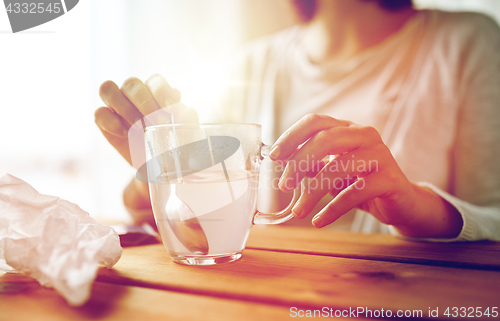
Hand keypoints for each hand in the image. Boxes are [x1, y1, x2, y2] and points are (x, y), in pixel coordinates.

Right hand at [95, 74, 197, 222]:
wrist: (158, 167)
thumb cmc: (174, 145)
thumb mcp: (186, 133)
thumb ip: (187, 119)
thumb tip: (185, 110)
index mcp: (158, 92)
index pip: (155, 80)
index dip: (161, 92)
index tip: (170, 111)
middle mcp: (136, 94)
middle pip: (131, 83)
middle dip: (143, 102)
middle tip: (155, 122)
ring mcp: (117, 106)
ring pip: (108, 89)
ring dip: (123, 108)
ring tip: (138, 128)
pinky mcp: (104, 121)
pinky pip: (99, 113)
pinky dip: (111, 122)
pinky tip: (124, 135)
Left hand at [270, 114, 462, 237]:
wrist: (403, 202)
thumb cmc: (362, 183)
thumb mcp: (332, 171)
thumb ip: (310, 164)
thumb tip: (280, 162)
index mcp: (348, 129)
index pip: (316, 121)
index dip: (292, 136)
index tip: (274, 156)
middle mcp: (365, 135)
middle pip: (325, 139)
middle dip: (299, 162)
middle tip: (283, 186)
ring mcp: (380, 155)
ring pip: (338, 167)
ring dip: (312, 191)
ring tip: (298, 211)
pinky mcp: (389, 179)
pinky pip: (354, 193)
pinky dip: (332, 209)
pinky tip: (318, 221)